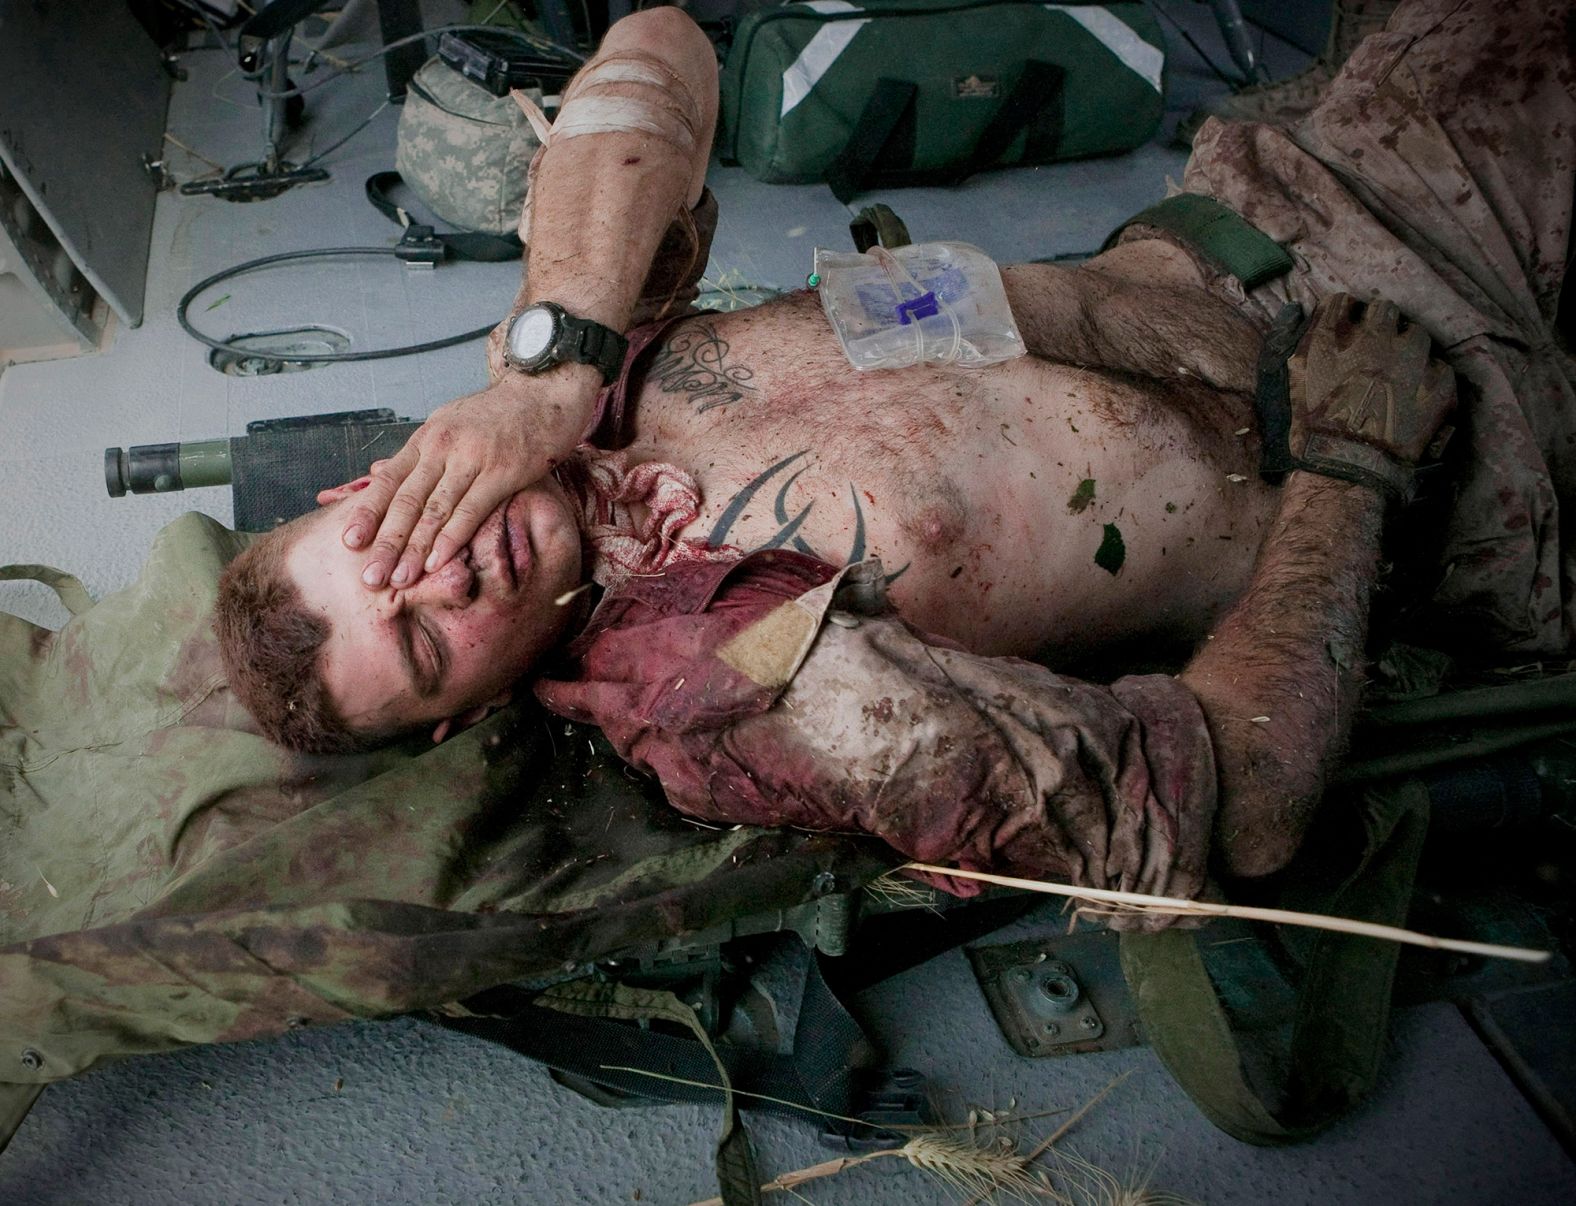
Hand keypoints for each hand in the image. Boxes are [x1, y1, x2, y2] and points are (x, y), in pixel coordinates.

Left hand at [331, 378, 590, 587]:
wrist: (544, 392)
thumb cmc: (500, 414)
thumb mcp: (450, 423)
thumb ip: (419, 454)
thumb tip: (379, 475)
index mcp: (426, 439)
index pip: (388, 481)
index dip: (367, 513)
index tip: (349, 542)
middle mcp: (442, 448)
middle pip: (406, 501)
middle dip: (385, 543)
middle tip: (369, 576)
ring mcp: (471, 459)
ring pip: (434, 511)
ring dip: (414, 549)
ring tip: (399, 579)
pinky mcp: (502, 472)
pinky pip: (470, 510)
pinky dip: (451, 538)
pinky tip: (437, 561)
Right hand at [1288, 293, 1455, 473]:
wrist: (1344, 470)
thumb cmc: (1304, 429)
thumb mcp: (1280, 380)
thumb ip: (1284, 339)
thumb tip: (1294, 309)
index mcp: (1332, 334)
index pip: (1343, 301)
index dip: (1343, 315)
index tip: (1343, 329)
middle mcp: (1374, 337)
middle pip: (1383, 309)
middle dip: (1377, 324)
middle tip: (1371, 348)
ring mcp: (1411, 359)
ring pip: (1415, 333)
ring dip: (1405, 346)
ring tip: (1397, 370)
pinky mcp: (1438, 384)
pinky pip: (1438, 367)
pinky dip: (1427, 376)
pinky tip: (1414, 394)